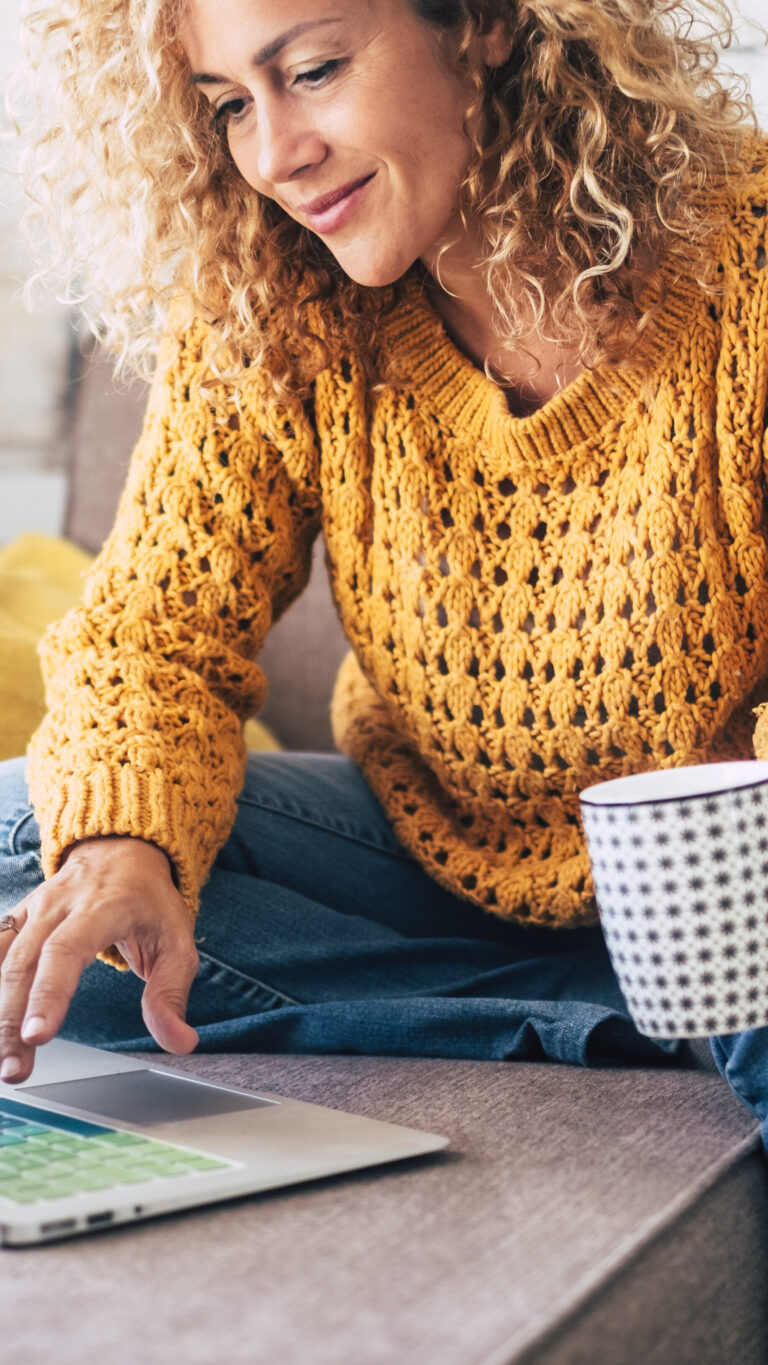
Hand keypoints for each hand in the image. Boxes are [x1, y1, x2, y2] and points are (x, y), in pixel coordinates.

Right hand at [0, 836, 198, 1083]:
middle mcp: (59, 907)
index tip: (39, 1035)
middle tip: (13, 1070)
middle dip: (13, 1021)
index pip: (67, 951)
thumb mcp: (177, 941)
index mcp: (102, 908)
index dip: (50, 993)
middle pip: (25, 964)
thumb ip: (172, 994)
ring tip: (2, 1062)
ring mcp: (32, 911)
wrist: (121, 851)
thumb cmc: (150, 902)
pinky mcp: (16, 919)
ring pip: (2, 962)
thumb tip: (180, 1041)